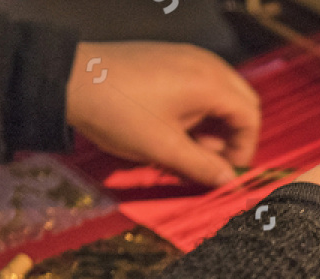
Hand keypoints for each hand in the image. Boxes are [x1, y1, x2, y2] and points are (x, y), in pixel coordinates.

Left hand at [66, 43, 260, 187]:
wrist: (68, 78)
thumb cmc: (119, 113)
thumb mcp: (164, 149)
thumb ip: (203, 167)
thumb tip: (228, 181)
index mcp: (209, 83)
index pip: (250, 117)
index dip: (244, 149)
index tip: (225, 171)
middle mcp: (204, 63)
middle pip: (241, 102)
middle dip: (233, 135)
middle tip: (211, 159)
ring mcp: (186, 56)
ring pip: (221, 94)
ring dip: (214, 123)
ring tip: (188, 146)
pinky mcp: (168, 56)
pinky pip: (199, 84)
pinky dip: (198, 108)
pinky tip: (174, 126)